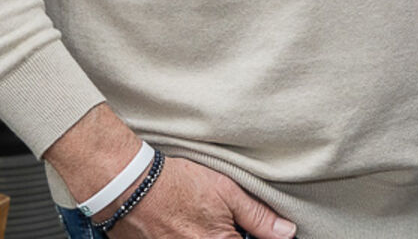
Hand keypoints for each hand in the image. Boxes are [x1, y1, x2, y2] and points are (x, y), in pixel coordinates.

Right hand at [107, 156, 293, 238]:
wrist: (130, 186)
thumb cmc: (178, 184)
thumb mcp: (227, 191)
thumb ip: (258, 216)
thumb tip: (287, 233)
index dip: (254, 237)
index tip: (247, 228)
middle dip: (230, 233)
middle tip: (216, 218)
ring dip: (208, 233)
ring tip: (196, 218)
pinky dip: (186, 235)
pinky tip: (182, 223)